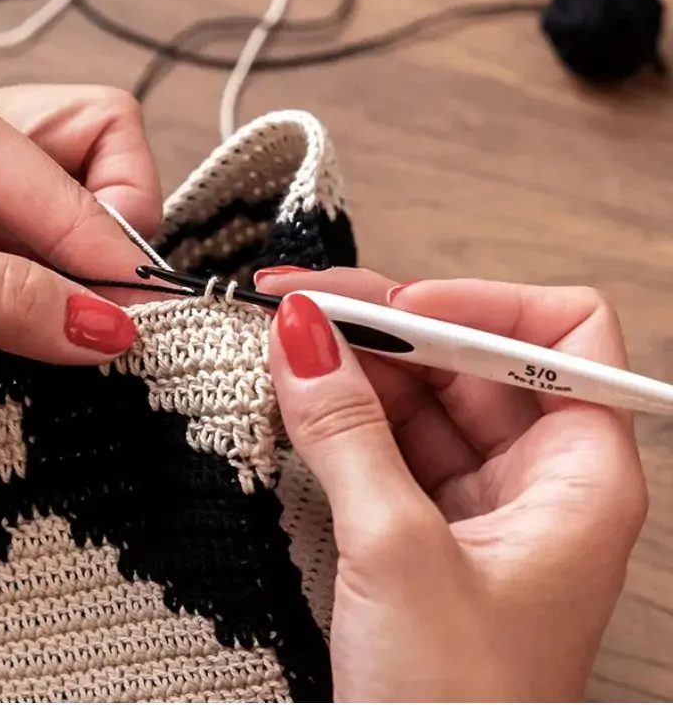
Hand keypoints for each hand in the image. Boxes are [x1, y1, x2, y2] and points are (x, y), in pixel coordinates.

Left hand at [0, 61, 161, 430]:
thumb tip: (104, 325)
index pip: (72, 166)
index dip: (111, 246)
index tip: (136, 323)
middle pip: (84, 162)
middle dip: (112, 231)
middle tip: (116, 314)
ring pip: (55, 222)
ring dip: (81, 274)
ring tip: (87, 340)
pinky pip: (15, 271)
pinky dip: (43, 305)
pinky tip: (44, 343)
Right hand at [256, 267, 647, 700]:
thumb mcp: (396, 556)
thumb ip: (347, 434)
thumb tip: (305, 335)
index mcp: (581, 478)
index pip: (559, 335)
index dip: (477, 305)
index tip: (388, 307)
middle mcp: (539, 483)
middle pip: (473, 361)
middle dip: (389, 327)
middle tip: (298, 309)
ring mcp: (479, 511)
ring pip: (421, 405)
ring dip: (352, 373)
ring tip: (279, 350)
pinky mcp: (424, 539)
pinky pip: (386, 453)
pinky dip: (339, 425)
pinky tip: (291, 406)